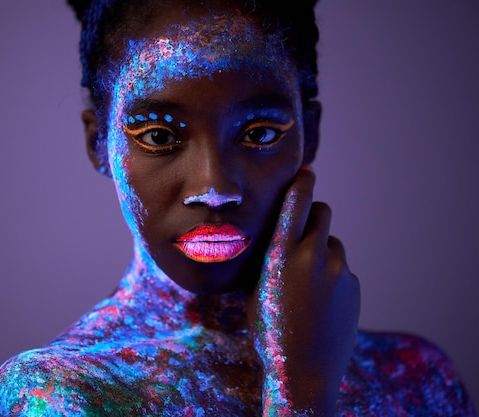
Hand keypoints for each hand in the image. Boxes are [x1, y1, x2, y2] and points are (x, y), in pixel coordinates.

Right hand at [246, 167, 359, 415]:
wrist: (304, 370)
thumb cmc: (269, 329)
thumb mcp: (256, 288)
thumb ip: (269, 256)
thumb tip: (276, 232)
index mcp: (281, 255)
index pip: (297, 203)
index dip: (303, 182)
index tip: (306, 171)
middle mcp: (314, 256)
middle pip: (322, 212)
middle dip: (312, 215)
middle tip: (301, 234)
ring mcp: (339, 270)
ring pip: (331, 242)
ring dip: (321, 251)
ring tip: (307, 284)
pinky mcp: (354, 285)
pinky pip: (341, 268)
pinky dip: (331, 275)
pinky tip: (320, 301)